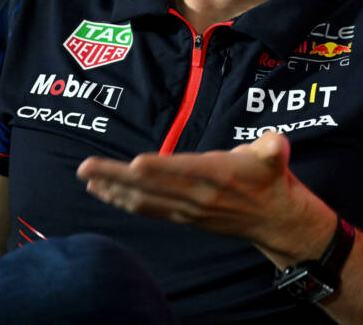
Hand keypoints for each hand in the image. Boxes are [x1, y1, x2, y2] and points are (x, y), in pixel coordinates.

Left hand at [76, 132, 332, 264]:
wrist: (274, 219)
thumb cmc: (271, 178)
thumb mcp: (277, 154)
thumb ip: (274, 147)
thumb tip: (276, 143)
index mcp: (219, 175)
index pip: (184, 171)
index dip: (160, 167)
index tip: (134, 163)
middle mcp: (199, 195)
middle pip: (152, 185)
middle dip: (116, 176)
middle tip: (85, 167)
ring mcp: (189, 209)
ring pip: (145, 201)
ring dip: (113, 191)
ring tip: (87, 180)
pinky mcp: (184, 217)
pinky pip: (149, 210)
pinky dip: (125, 202)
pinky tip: (107, 194)